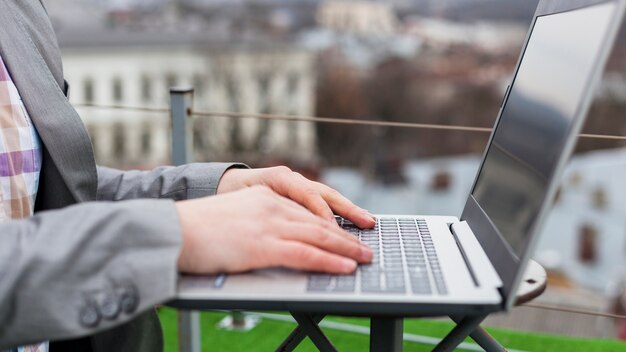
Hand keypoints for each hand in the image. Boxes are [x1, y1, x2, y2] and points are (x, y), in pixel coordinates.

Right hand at [175, 186, 372, 273]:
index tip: (348, 231)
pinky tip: (344, 267)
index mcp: (265, 195)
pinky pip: (306, 254)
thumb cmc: (197, 228)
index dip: (332, 221)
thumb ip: (257, 220)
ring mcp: (269, 225)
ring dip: (346, 249)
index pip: (307, 208)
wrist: (173, 230)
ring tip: (364, 258)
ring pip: (319, 236)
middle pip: (319, 221)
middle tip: (366, 246)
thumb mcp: (234, 214)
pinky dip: (329, 262)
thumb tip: (272, 236)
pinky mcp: (264, 245)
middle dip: (346, 235)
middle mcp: (272, 205)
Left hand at [217, 166, 375, 228]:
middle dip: (348, 209)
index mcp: (278, 177)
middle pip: (325, 193)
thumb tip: (280, 225)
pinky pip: (323, 203)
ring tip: (368, 222)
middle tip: (367, 223)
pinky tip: (353, 224)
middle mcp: (292, 179)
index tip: (331, 229)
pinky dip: (339, 213)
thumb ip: (261, 210)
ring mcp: (299, 185)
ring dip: (349, 210)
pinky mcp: (300, 194)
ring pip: (328, 197)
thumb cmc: (230, 198)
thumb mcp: (240, 203)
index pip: (306, 193)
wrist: (223, 186)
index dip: (321, 212)